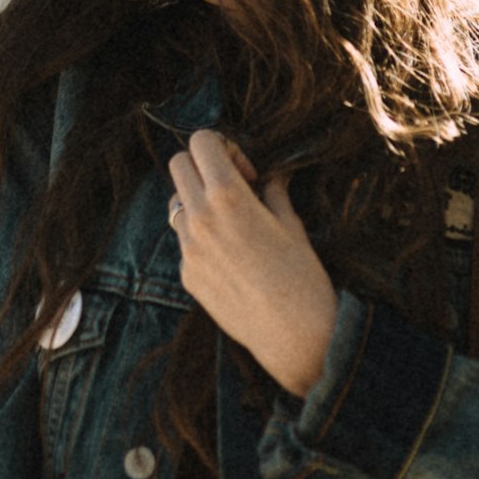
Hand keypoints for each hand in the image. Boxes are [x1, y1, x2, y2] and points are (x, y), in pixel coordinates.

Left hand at [167, 130, 337, 397]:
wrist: (294, 336)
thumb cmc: (302, 276)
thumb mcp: (292, 225)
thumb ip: (273, 192)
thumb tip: (270, 177)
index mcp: (227, 197)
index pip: (201, 141)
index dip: (224, 146)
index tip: (247, 171)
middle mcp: (199, 219)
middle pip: (179, 164)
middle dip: (204, 167)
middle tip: (235, 188)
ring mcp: (187, 249)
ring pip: (176, 203)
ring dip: (198, 201)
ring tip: (232, 222)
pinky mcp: (186, 276)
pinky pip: (184, 241)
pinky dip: (201, 237)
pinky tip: (233, 258)